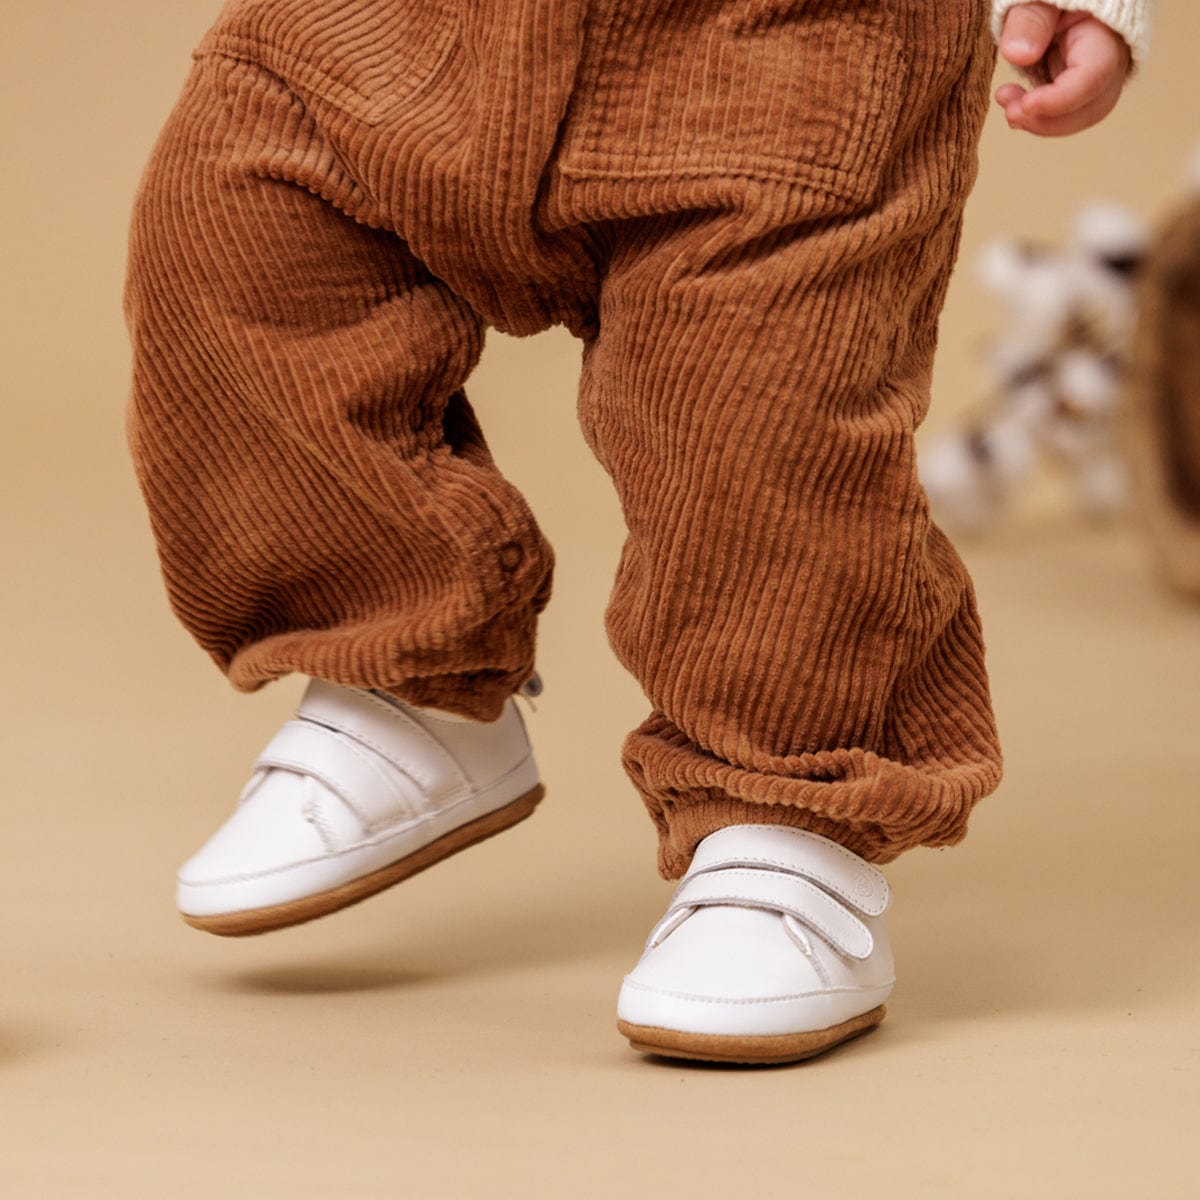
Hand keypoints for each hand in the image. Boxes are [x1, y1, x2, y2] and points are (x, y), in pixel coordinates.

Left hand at [995, 3, 1130, 136]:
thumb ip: (1031, 20)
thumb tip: (1018, 55)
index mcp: (1107, 32)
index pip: (1094, 76)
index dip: (1060, 99)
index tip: (1025, 105)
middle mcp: (1111, 59)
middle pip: (1092, 106)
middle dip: (1048, 120)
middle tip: (1010, 111)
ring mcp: (1098, 76)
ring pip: (1079, 115)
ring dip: (1040, 121)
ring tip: (1007, 101)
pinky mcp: (1080, 86)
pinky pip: (1065, 112)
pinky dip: (1038, 115)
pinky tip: (1013, 101)